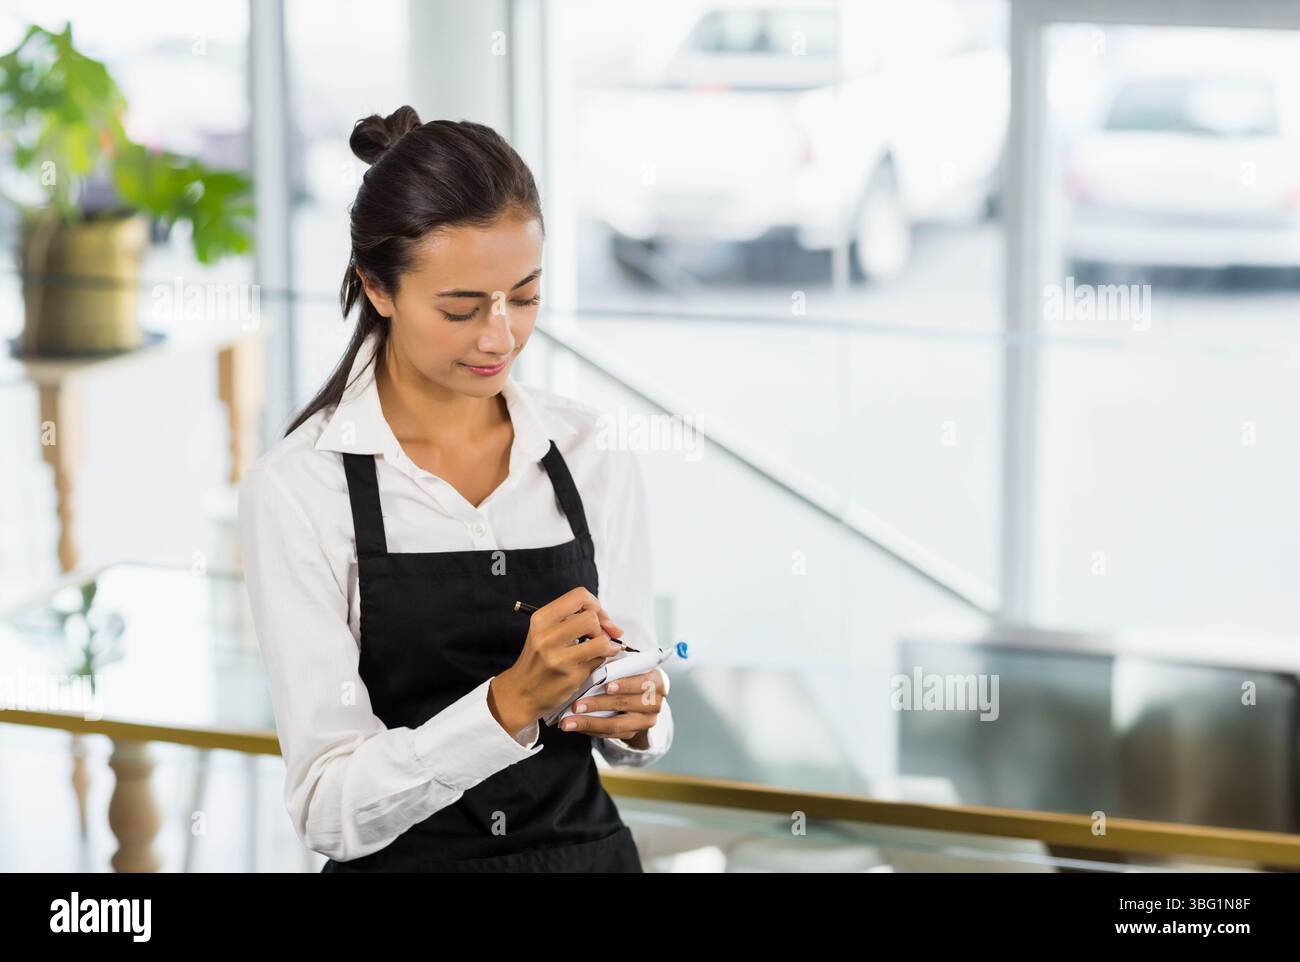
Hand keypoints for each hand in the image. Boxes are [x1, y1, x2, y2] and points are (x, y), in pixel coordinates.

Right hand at [490, 587, 625, 733]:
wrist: (520, 692)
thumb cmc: (537, 660)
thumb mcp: (544, 632)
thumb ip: (572, 620)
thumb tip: (611, 624)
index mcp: (541, 619)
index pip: (579, 596)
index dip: (595, 605)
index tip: (598, 616)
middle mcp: (546, 636)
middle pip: (591, 617)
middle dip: (602, 626)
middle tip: (597, 636)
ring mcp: (558, 658)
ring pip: (601, 640)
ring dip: (607, 644)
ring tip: (600, 649)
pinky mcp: (570, 676)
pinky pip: (599, 660)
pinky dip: (601, 659)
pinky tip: (591, 662)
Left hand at [560, 668, 665, 744]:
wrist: (640, 696)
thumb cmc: (629, 674)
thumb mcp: (628, 666)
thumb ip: (616, 663)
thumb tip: (594, 656)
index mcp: (656, 681)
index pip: (642, 682)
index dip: (624, 685)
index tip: (605, 686)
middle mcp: (655, 703)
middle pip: (625, 704)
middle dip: (598, 704)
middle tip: (576, 705)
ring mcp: (645, 721)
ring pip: (616, 725)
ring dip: (589, 722)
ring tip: (568, 722)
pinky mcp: (633, 733)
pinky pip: (610, 735)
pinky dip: (590, 730)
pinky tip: (575, 726)